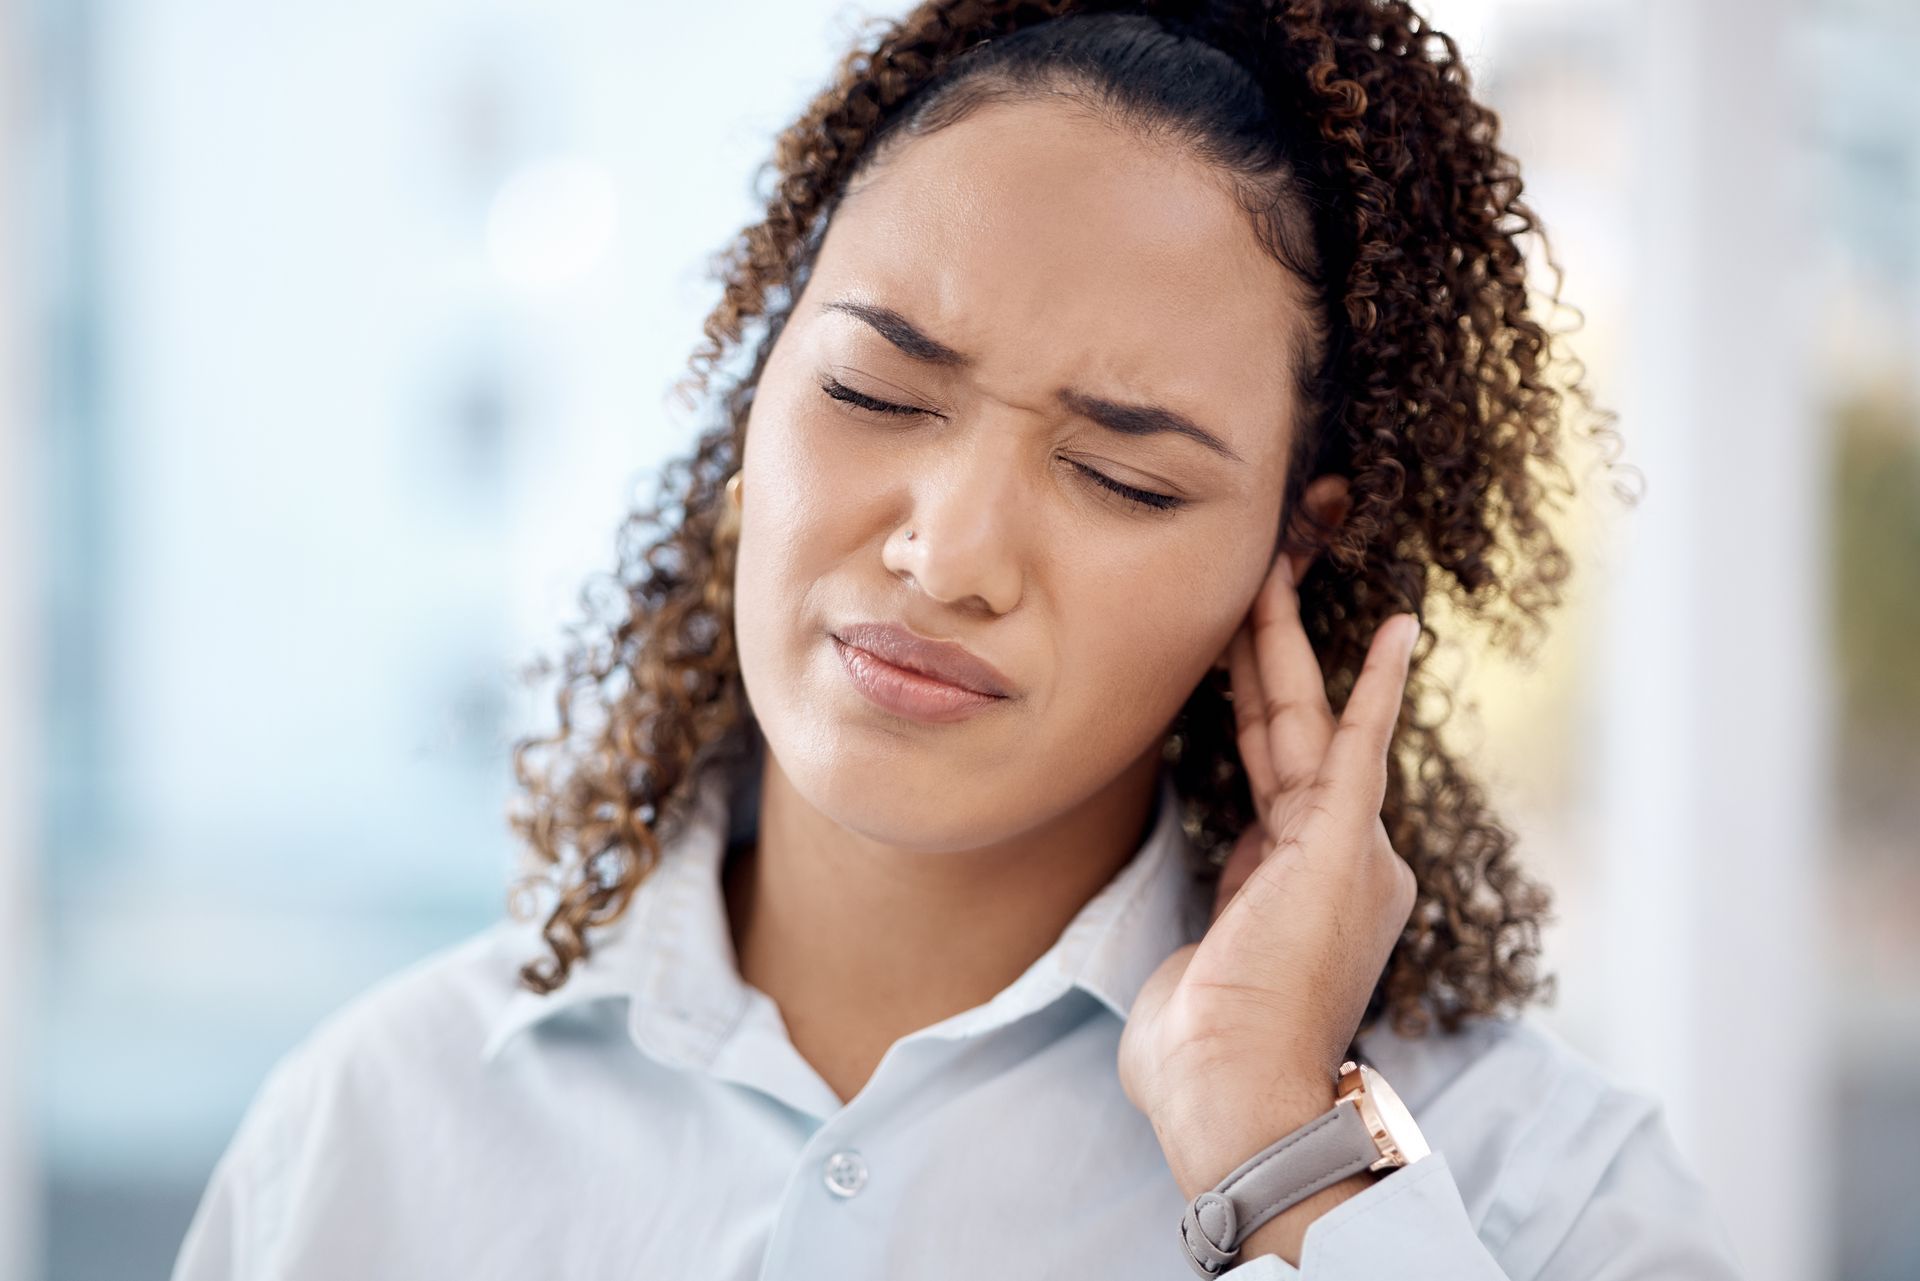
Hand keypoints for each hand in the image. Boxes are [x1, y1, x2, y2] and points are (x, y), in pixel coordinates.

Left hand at [1117, 550, 1420, 1193]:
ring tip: (1273, 565)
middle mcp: (1335, 860)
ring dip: (1282, 642)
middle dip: (1268, 650)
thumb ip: (1205, 929)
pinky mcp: (1347, 844)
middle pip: (1289, 730)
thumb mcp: (1193, 970)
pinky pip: (1361, 743)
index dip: (1247, 703)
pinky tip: (1398, 628)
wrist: (1233, 1095)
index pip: (1270, 772)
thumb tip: (1202, 936)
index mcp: (1297, 885)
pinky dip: (1377, 685)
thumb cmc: (1198, 1058)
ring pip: (1306, 720)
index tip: (1226, 649)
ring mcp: (1347, 849)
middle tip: (1256, 573)